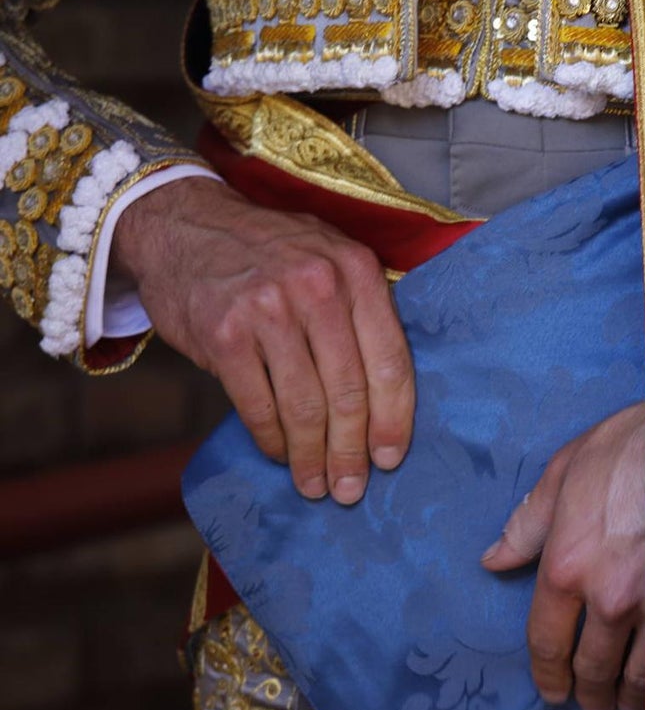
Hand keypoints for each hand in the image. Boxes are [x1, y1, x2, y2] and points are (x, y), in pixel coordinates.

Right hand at [112, 177, 413, 504]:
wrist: (183, 221)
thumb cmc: (270, 252)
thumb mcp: (329, 257)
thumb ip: (362, 311)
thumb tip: (387, 400)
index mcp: (357, 271)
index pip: (389, 360)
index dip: (394, 419)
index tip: (391, 459)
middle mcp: (318, 287)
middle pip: (349, 392)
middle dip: (352, 451)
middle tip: (351, 489)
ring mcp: (269, 309)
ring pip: (305, 406)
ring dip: (313, 457)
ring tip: (316, 486)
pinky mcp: (224, 334)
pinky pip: (258, 406)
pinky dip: (273, 440)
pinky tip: (281, 455)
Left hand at [481, 402, 644, 709]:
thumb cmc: (631, 444)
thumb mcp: (566, 470)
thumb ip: (528, 523)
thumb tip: (495, 559)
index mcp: (565, 564)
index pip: (546, 640)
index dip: (547, 674)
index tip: (551, 690)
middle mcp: (606, 596)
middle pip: (590, 667)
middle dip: (587, 692)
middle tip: (590, 703)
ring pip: (636, 675)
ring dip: (627, 697)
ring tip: (624, 705)